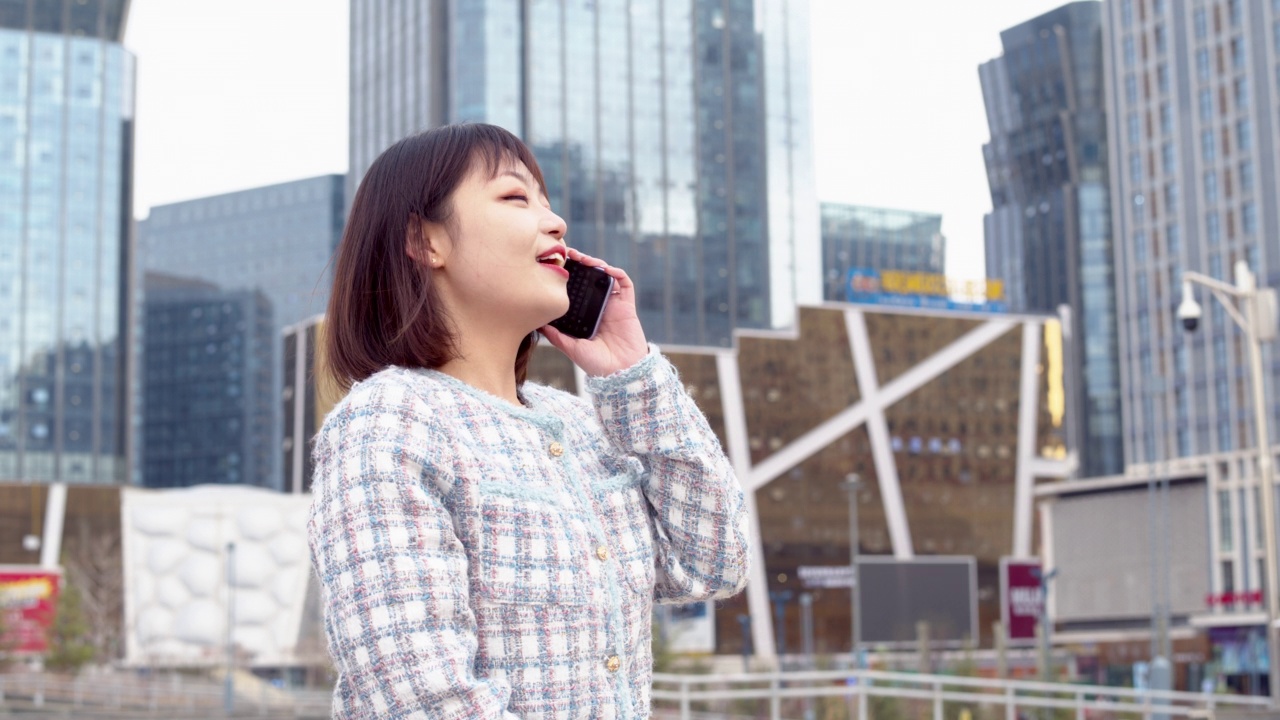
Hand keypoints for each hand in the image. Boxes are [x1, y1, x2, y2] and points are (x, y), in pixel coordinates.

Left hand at [540, 248, 648, 376]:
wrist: (621, 373)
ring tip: (584, 258)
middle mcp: (599, 307)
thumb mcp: (570, 347)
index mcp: (586, 315)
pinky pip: (624, 284)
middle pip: (590, 278)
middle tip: (568, 253)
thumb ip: (555, 335)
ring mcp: (614, 305)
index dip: (569, 276)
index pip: (576, 289)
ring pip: (606, 276)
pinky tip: (605, 269)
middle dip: (581, 264)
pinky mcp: (627, 306)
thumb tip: (536, 323)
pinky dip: (616, 273)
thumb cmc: (596, 364)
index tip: (556, 266)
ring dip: (596, 264)